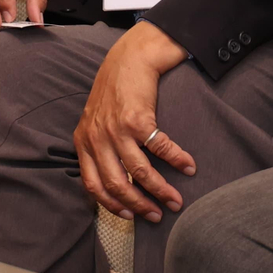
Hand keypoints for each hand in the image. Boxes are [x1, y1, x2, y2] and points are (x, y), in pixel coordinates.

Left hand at [74, 21, 196, 222]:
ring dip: (161, 190)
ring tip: (176, 200)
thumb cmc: (115, 88)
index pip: (92, 185)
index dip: (111, 205)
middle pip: (117, 184)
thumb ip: (97, 145)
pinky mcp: (137, 119)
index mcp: (83, 141)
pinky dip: (177, 160)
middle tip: (157, 216)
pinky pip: (160, 148)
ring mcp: (116, 129)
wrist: (130, 56)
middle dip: (139, 205)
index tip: (129, 216)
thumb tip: (114, 178)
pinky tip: (189, 167)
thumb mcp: (94, 118)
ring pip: (140, 172)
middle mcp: (96, 138)